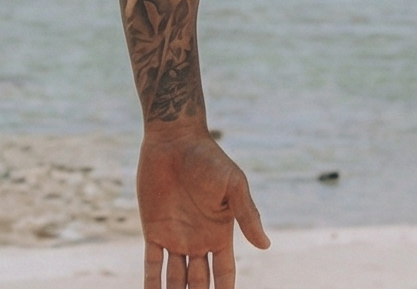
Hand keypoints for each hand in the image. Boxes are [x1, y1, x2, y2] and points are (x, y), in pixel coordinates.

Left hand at [137, 128, 269, 288]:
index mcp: (220, 233)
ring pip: (176, 281)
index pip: (224, 274)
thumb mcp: (233, 185)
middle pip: (200, 284)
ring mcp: (175, 238)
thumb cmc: (209, 158)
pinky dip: (151, 285)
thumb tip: (265, 246)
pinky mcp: (154, 231)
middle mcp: (199, 240)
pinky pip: (152, 266)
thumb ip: (247, 214)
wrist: (175, 140)